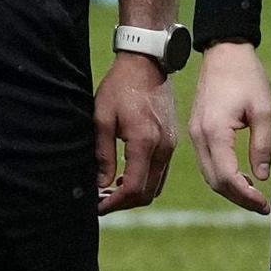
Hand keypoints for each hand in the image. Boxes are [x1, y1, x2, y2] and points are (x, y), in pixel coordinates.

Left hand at [93, 51, 178, 214]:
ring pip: (156, 186)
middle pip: (148, 193)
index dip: (115, 203)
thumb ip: (103, 155)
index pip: (134, 188)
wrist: (147, 64)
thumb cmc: (120, 87)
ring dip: (135, 194)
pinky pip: (161, 173)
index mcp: (145, 142)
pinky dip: (145, 182)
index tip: (98, 207)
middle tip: (102, 202)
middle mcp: (163, 148)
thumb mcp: (102, 118)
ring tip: (111, 192)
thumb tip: (101, 185)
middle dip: (124, 203)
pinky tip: (126, 177)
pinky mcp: (171, 142)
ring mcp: (170, 146)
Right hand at [188, 41, 270, 213]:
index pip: (227, 177)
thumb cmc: (247, 76)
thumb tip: (261, 177)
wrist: (224, 52)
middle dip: (238, 198)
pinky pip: (207, 163)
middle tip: (262, 206)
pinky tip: (241, 177)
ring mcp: (194, 135)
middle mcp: (199, 137)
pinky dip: (223, 176)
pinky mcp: (196, 131)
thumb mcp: (264, 110)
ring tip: (255, 195)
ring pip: (209, 175)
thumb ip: (262, 145)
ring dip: (230, 189)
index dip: (246, 196)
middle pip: (215, 182)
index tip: (265, 204)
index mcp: (215, 131)